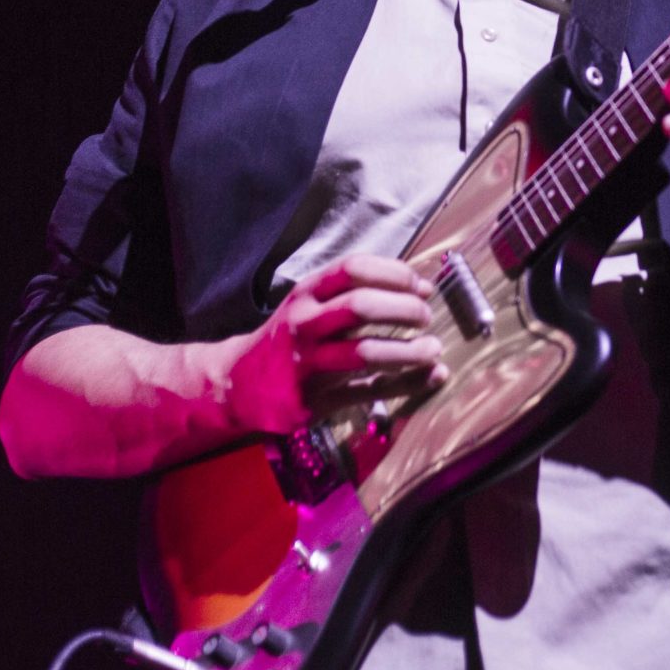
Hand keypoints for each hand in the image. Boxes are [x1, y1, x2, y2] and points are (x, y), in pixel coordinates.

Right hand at [219, 254, 443, 435]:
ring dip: (409, 351)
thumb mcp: (309, 305)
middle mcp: (304, 324)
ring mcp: (307, 363)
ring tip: (433, 349)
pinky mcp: (314, 400)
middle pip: (361, 306)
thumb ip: (355, 293)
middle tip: (427, 317)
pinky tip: (430, 377)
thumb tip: (420, 287)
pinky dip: (407, 383)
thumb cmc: (289, 338)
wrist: (236, 384)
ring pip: (366, 352)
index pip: (354, 268)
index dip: (396, 274)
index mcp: (306, 294)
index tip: (422, 286)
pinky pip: (369, 391)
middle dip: (404, 309)